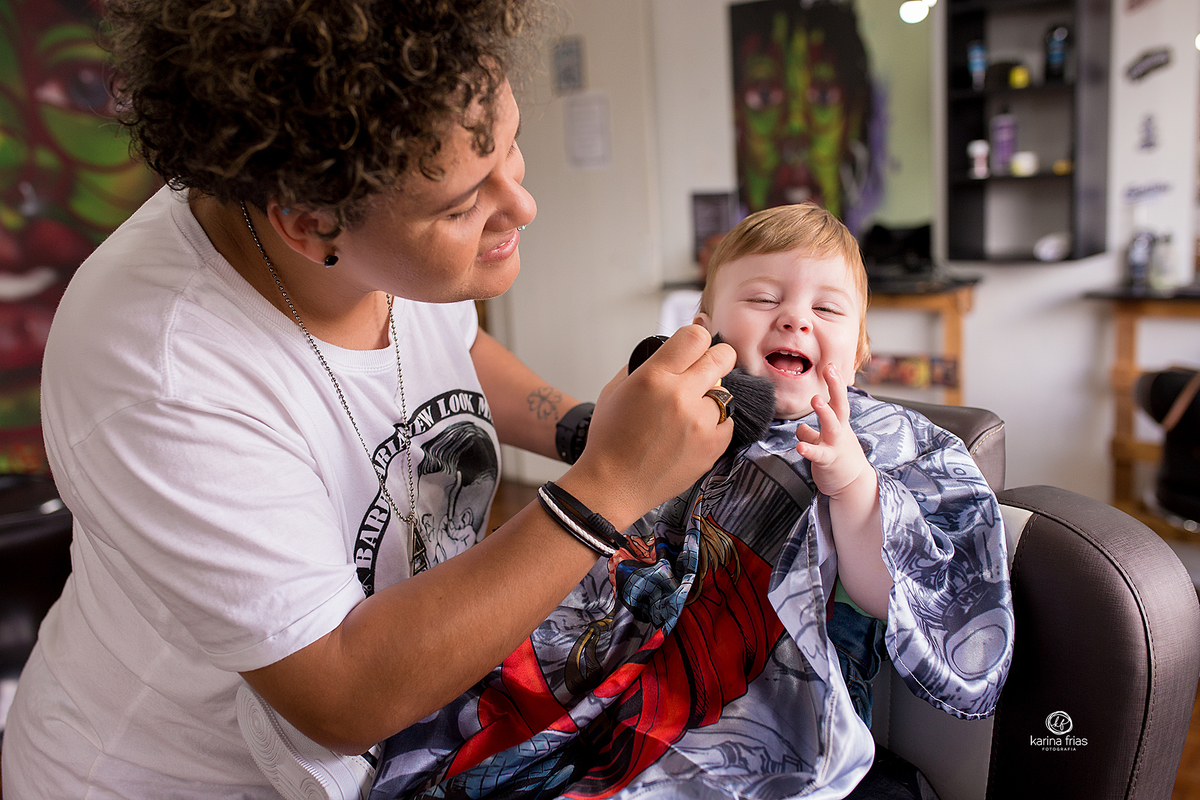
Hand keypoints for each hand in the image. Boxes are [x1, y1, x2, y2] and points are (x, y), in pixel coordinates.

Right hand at [563, 324, 734, 527]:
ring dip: (710, 397)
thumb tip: (672, 350)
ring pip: (724, 391)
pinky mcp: (713, 446)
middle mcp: (681, 396)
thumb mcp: (615, 389)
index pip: (696, 336)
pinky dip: (714, 423)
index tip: (693, 346)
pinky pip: (727, 420)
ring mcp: (701, 423)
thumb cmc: (610, 439)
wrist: (614, 485)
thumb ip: (646, 365)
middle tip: (702, 370)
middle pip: (722, 356)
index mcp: (654, 377)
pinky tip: (690, 433)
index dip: (696, 337)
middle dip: (714, 359)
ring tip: (686, 414)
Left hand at [795, 364, 870, 497]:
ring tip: (816, 400)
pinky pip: (818, 454)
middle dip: (836, 387)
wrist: (854, 486)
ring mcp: (835, 445)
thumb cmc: (841, 461)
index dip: (835, 382)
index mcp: (839, 425)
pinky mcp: (828, 461)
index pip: (838, 399)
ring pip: (831, 426)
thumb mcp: (827, 443)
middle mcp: (839, 432)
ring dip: (825, 412)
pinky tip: (799, 446)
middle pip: (840, 405)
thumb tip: (801, 428)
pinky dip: (809, 449)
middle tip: (830, 369)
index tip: (831, 364)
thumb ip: (813, 433)